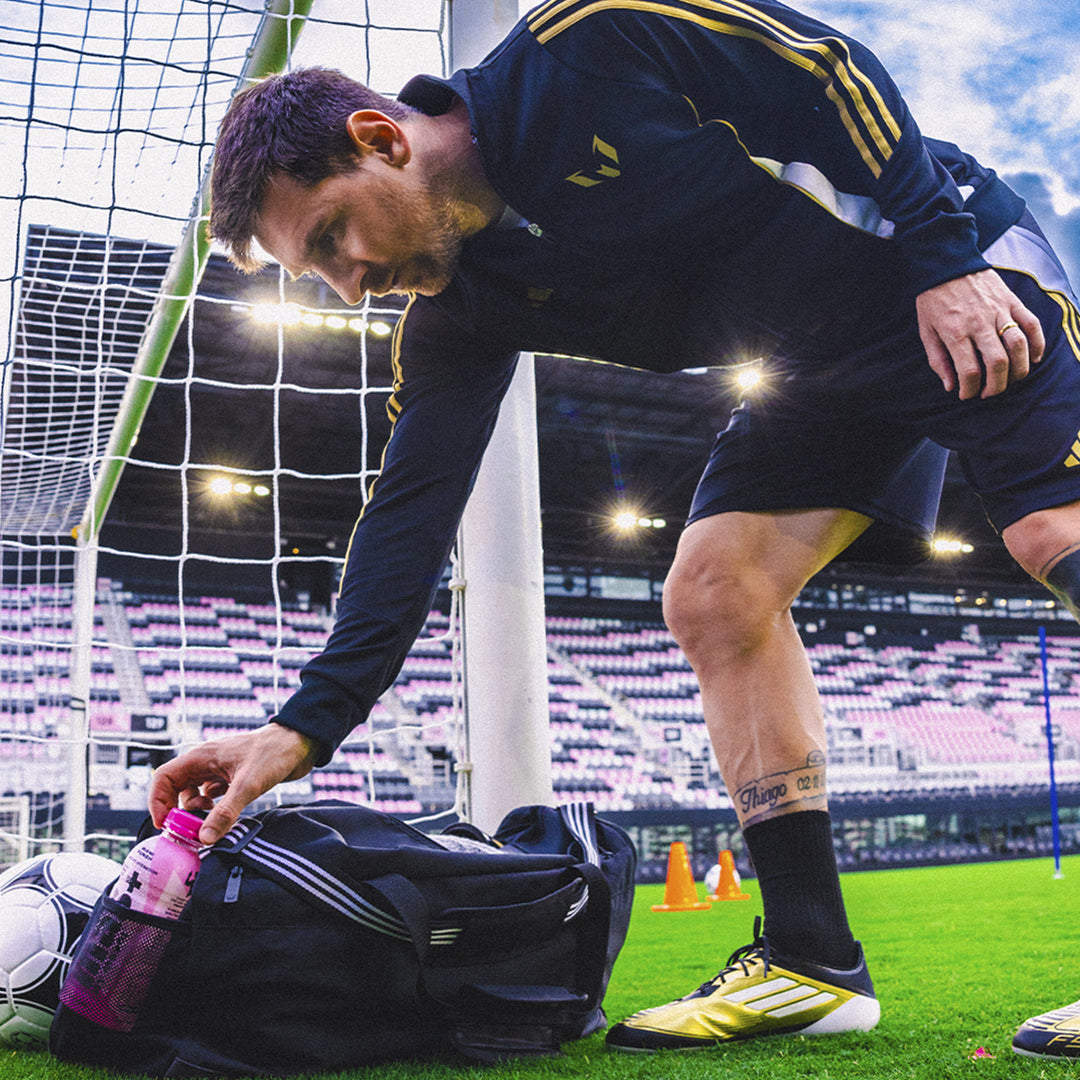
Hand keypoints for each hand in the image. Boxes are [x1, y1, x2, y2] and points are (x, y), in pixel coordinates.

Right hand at [149, 722, 317, 845]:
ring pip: (193, 793)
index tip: (166, 825)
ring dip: (195, 811)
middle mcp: (205, 762)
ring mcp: (218, 769)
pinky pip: (211, 796)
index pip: (163, 778)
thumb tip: (203, 838)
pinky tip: (223, 816)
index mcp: (201, 756)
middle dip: (177, 811)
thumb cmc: (273, 754)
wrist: (300, 742)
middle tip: (187, 832)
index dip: (158, 802)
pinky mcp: (232, 777)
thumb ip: (225, 812)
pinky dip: (211, 809)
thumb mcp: (248, 785)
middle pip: (175, 788)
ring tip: (208, 823)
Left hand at [916, 269, 1044, 399]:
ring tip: (1010, 379)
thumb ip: (937, 360)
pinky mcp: (1012, 300)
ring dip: (1018, 369)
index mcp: (955, 331)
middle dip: (997, 385)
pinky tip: (1033, 359)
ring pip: (1018, 345)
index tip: (967, 394)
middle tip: (990, 393)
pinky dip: (1037, 344)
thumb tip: (950, 386)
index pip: (969, 370)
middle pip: (998, 362)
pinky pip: (1031, 324)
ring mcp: (998, 310)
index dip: (970, 389)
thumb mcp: (925, 330)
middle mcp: (979, 322)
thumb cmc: (933, 299)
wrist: (947, 261)